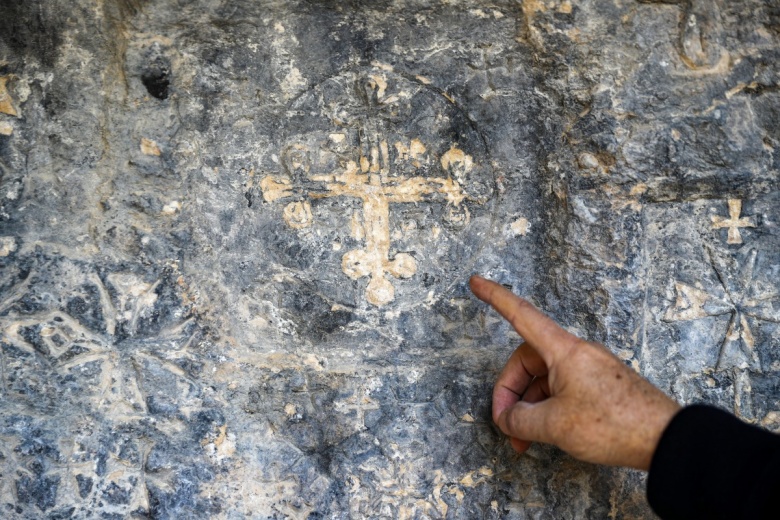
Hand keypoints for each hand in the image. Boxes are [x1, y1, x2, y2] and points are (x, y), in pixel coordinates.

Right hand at [470, 275, 679, 469]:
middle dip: (510, 392)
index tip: (475, 281)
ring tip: (524, 440)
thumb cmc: (613, 425)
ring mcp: (590, 369)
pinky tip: (546, 435)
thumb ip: (520, 420)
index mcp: (564, 350)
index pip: (521, 315)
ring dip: (529, 407)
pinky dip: (548, 410)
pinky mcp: (601, 386)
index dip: (495, 297)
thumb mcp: (555, 425)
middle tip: (506, 424)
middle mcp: (577, 354)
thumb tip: (508, 419)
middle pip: (527, 360)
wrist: (666, 439)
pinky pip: (563, 390)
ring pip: (545, 380)